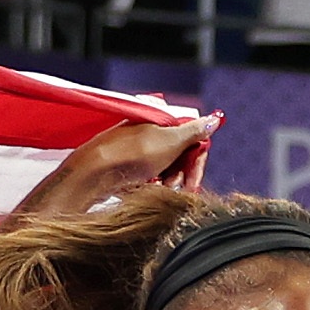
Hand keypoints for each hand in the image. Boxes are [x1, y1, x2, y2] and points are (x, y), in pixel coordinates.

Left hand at [11, 109, 212, 223]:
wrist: (94, 173)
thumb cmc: (130, 154)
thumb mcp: (170, 140)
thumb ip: (194, 131)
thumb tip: (214, 119)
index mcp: (162, 123)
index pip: (193, 140)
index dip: (196, 161)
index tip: (194, 178)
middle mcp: (151, 134)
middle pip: (182, 156)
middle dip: (183, 174)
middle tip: (178, 187)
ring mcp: (140, 152)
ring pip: (168, 170)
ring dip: (170, 183)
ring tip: (161, 189)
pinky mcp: (130, 169)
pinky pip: (152, 179)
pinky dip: (155, 186)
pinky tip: (149, 190)